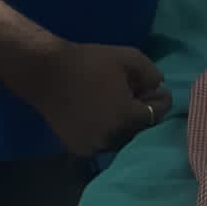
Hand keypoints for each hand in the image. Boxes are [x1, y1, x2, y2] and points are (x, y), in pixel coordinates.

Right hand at [22, 41, 171, 156]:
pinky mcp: (78, 147)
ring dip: (126, 123)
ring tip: (121, 103)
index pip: (156, 115)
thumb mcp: (128, 58)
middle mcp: (112, 138)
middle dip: (144, 112)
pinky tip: (104, 113)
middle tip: (140, 94)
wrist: (46, 72)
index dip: (160, 101)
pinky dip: (108, 131)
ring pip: (122, 138)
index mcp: (127, 117)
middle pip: (140, 129)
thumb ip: (151, 73)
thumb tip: (159, 85)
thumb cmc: (89, 63)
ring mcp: (94, 146)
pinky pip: (103, 142)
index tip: (158, 90)